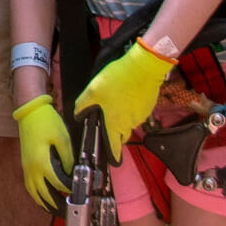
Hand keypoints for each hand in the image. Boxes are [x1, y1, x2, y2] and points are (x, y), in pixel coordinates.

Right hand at [13, 94, 73, 211]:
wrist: (30, 112)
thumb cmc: (46, 122)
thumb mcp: (63, 139)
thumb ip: (68, 159)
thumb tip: (72, 173)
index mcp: (42, 163)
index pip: (59, 184)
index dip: (70, 190)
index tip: (79, 192)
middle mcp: (32, 169)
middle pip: (45, 195)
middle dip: (57, 206)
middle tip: (69, 211)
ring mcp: (26, 168)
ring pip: (35, 194)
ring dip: (45, 204)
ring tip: (56, 210)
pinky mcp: (25, 165)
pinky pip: (30, 187)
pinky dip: (37, 196)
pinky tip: (43, 198)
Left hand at [73, 38, 175, 160]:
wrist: (143, 67)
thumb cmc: (118, 79)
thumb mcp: (93, 90)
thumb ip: (83, 105)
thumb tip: (77, 114)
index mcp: (115, 123)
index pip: (114, 149)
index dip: (112, 155)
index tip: (111, 158)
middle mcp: (129, 123)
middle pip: (122, 135)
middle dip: (115, 130)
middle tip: (108, 115)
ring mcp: (141, 116)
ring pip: (130, 122)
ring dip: (123, 116)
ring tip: (117, 98)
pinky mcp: (148, 107)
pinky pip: (138, 112)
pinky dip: (132, 107)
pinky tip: (127, 93)